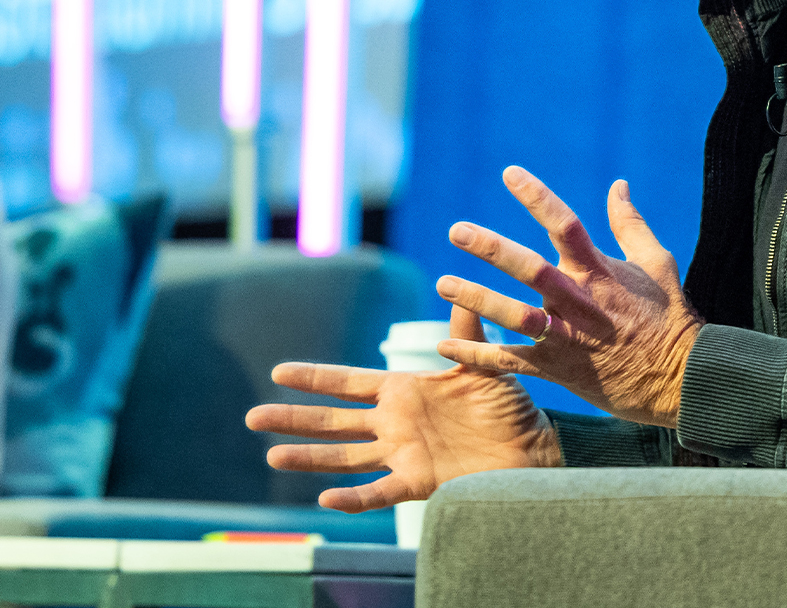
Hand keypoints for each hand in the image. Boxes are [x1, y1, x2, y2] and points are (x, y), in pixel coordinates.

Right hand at [245, 304, 561, 511]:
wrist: (534, 448)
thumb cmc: (510, 405)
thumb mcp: (482, 362)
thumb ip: (464, 329)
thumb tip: (457, 286)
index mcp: (403, 391)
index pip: (347, 382)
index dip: (314, 378)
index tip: (277, 373)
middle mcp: (394, 423)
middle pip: (332, 420)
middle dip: (293, 418)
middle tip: (252, 418)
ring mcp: (402, 454)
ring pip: (344, 456)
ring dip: (309, 458)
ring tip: (272, 457)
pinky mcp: (419, 481)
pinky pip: (379, 492)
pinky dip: (352, 498)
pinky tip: (324, 500)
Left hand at [435, 166, 702, 427]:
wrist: (681, 381)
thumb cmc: (670, 319)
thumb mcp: (657, 264)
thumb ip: (630, 224)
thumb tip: (618, 185)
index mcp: (601, 272)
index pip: (566, 225)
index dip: (537, 197)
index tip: (510, 173)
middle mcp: (580, 303)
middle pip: (531, 270)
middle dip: (491, 249)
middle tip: (456, 230)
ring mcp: (567, 338)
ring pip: (514, 317)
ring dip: (476, 299)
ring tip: (442, 283)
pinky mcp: (558, 369)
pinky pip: (510, 362)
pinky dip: (476, 356)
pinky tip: (444, 348)